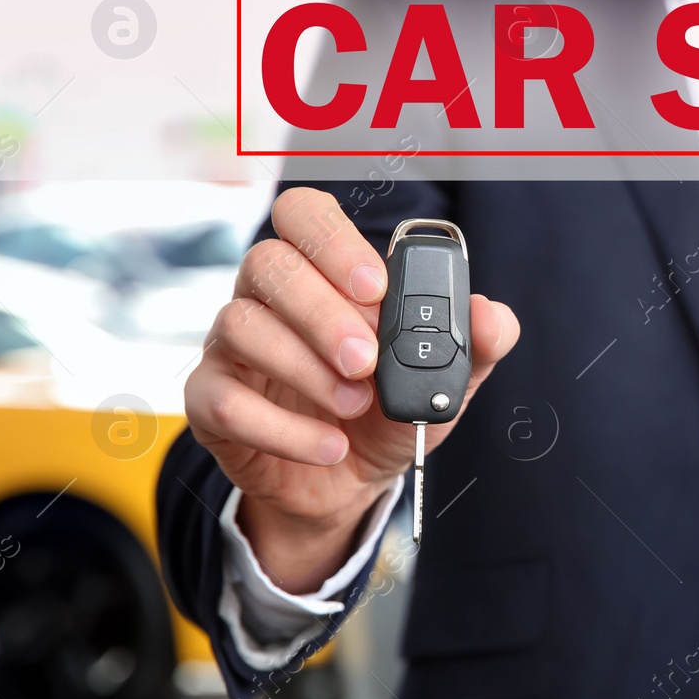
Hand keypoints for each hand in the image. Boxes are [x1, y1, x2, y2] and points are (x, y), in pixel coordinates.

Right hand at [184, 187, 518, 592]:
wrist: (350, 485)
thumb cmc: (390, 413)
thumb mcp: (445, 382)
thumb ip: (475, 344)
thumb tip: (489, 315)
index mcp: (323, 272)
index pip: (304, 214)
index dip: (333, 240)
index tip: (376, 286)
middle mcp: (269, 296)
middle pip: (268, 264)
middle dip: (322, 311)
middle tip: (366, 359)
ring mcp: (232, 345)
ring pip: (240, 324)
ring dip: (305, 369)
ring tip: (356, 406)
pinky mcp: (209, 400)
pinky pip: (221, 398)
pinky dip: (282, 428)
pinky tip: (329, 446)